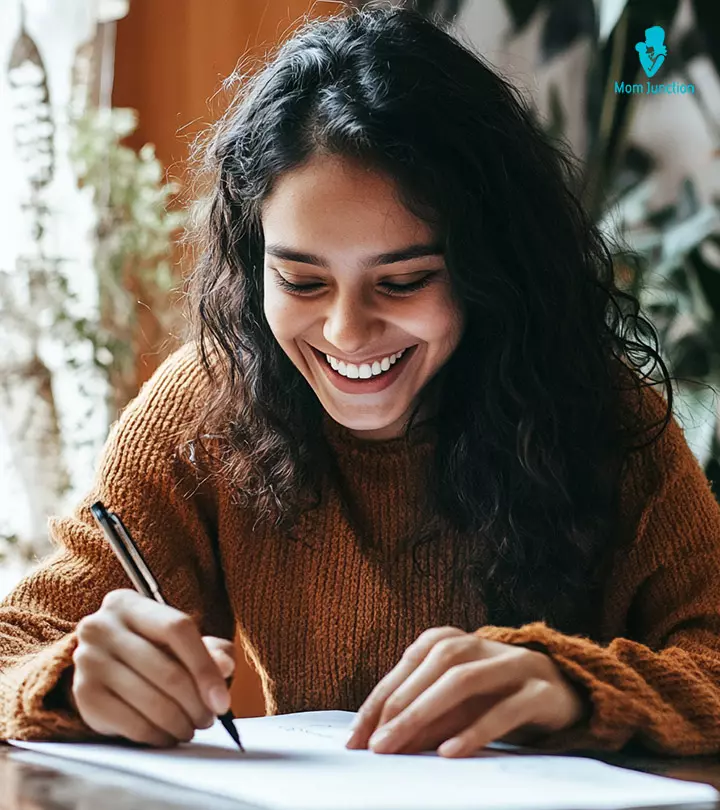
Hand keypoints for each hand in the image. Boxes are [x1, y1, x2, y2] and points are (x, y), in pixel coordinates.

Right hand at [71, 589, 235, 747]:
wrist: (103, 664)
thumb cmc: (149, 647)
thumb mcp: (178, 640)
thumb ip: (209, 649)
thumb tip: (225, 665)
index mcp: (127, 603)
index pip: (177, 629)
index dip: (205, 667)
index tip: (222, 700)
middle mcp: (101, 627)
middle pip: (166, 669)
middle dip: (196, 703)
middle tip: (209, 719)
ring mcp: (88, 661)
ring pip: (150, 700)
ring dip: (179, 722)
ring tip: (192, 727)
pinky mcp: (84, 695)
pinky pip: (131, 724)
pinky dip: (157, 735)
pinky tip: (168, 735)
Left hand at [346, 626, 585, 756]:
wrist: (570, 698)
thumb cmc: (501, 700)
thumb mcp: (460, 705)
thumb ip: (426, 715)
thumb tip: (382, 740)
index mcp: (458, 640)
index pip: (411, 661)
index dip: (382, 695)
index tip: (357, 734)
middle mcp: (485, 644)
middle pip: (435, 664)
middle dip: (398, 705)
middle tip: (374, 745)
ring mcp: (516, 664)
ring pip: (464, 679)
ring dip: (425, 713)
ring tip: (397, 747)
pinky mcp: (543, 692)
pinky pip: (507, 708)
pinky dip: (475, 730)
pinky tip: (449, 752)